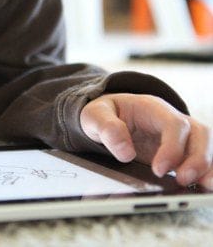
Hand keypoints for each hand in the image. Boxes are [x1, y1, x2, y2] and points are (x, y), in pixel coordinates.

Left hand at [80, 93, 212, 188]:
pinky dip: (207, 172)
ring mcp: (182, 137)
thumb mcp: (95, 115)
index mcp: (153, 108)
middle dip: (198, 159)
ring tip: (204, 188)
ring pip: (208, 147)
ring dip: (209, 167)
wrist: (108, 115)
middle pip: (200, 134)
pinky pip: (203, 160)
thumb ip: (107, 128)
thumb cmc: (105, 114)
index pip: (174, 125)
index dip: (172, 148)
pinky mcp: (183, 152)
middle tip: (183, 180)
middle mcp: (173, 120)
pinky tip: (203, 189)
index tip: (158, 169)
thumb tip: (125, 153)